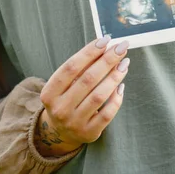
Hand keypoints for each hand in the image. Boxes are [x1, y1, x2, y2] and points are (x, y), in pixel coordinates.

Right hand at [34, 36, 128, 156]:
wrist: (60, 132)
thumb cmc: (66, 98)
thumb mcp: (64, 84)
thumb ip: (81, 68)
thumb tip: (105, 47)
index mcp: (49, 93)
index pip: (70, 68)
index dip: (88, 52)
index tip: (105, 40)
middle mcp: (60, 108)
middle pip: (87, 80)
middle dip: (107, 60)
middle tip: (121, 47)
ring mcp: (74, 122)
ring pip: (98, 96)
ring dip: (114, 76)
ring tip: (124, 63)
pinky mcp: (89, 133)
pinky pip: (107, 114)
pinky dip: (116, 98)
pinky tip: (121, 85)